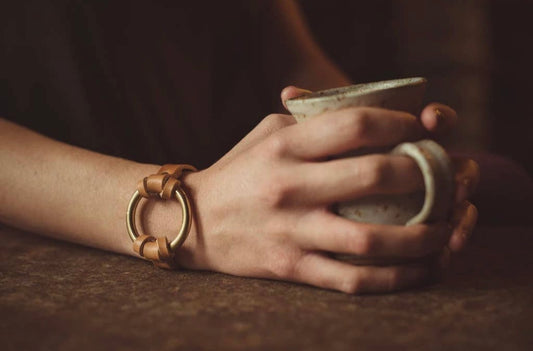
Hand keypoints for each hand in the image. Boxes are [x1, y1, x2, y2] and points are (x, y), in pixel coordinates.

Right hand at [175, 86, 478, 293]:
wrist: (195, 221)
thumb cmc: (239, 170)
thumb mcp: (267, 132)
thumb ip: (311, 117)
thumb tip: (368, 111)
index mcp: (285, 146)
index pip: (356, 125)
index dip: (401, 124)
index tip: (424, 129)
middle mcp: (290, 187)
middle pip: (375, 176)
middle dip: (426, 174)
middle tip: (447, 175)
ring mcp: (292, 231)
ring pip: (373, 239)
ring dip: (423, 236)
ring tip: (448, 228)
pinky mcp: (292, 268)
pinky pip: (354, 279)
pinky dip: (397, 278)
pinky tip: (421, 269)